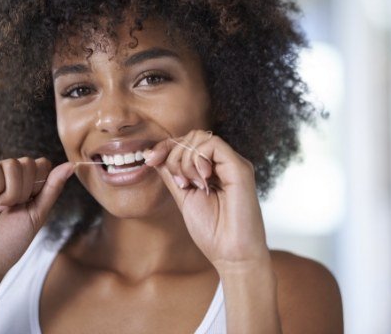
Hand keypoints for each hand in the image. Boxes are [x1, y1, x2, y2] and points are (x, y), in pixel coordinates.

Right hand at [0, 157, 73, 278]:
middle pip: (28, 162)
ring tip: (1, 207)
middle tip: (13, 208)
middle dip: (25, 190)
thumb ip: (53, 188)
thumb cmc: (11, 239)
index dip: (39, 183)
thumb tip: (72, 165)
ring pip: (12, 164)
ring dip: (10, 191)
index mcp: (27, 184)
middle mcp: (9, 176)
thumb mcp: (37, 213)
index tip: (30, 203)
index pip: (42, 164)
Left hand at [145, 130, 270, 272]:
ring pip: (201, 137)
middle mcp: (225, 163)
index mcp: (214, 169)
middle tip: (179, 182)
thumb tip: (155, 155)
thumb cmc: (213, 232)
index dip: (166, 147)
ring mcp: (234, 164)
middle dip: (174, 154)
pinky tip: (201, 180)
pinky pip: (213, 145)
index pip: (188, 143)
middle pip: (193, 136)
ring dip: (185, 159)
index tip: (149, 160)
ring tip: (191, 184)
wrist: (232, 255)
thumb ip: (173, 175)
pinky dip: (198, 159)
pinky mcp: (240, 168)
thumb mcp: (184, 197)